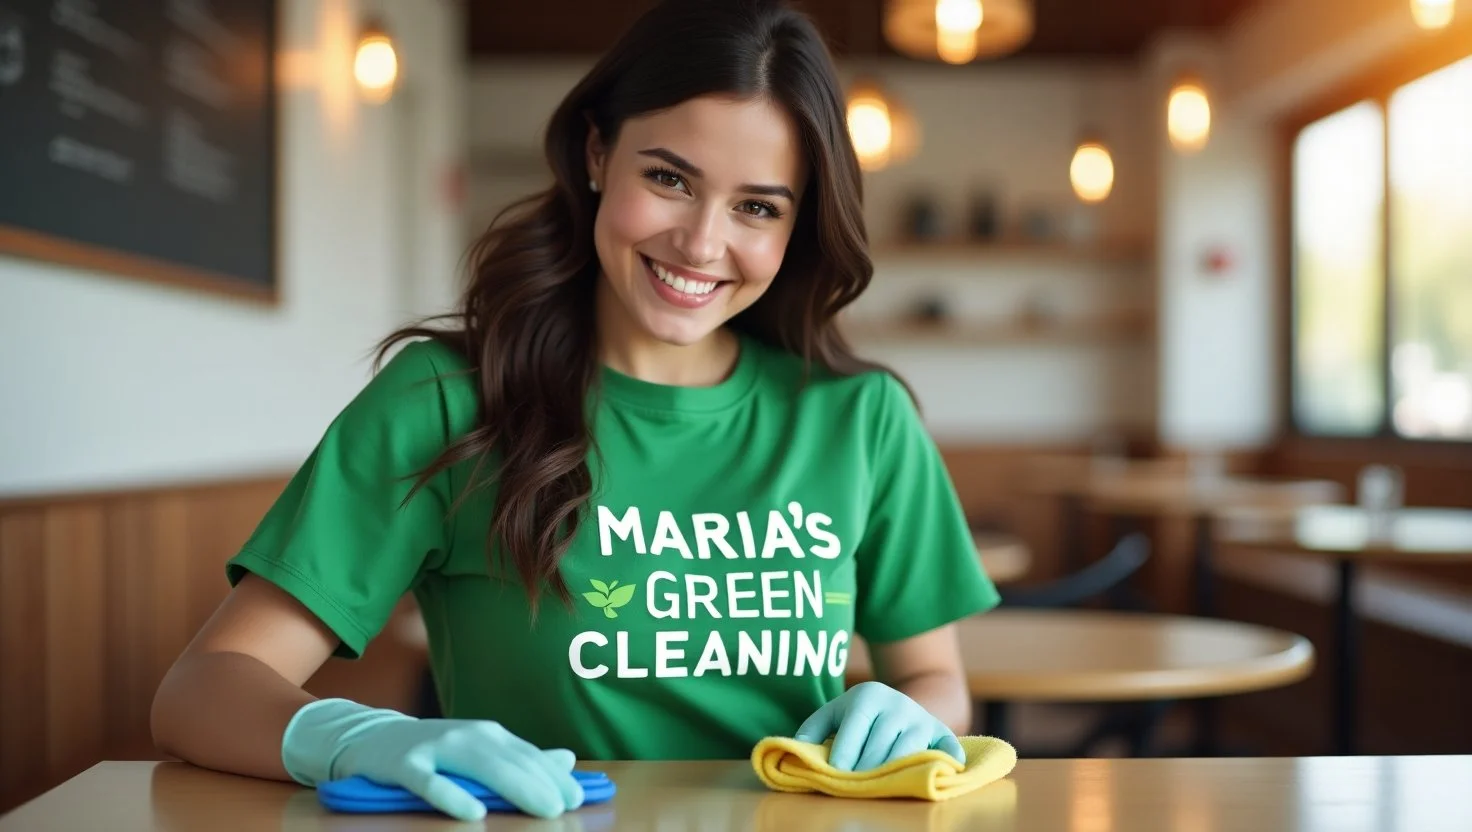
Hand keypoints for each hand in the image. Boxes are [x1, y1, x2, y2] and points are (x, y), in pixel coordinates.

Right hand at [284, 699, 582, 820]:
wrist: (373, 738)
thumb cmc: (436, 752)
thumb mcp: (480, 751)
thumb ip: (521, 758)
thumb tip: (567, 759)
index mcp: (488, 735)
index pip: (528, 756)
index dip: (554, 777)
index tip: (577, 799)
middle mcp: (466, 736)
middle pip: (510, 761)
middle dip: (542, 784)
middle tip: (566, 808)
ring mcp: (435, 748)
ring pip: (480, 767)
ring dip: (514, 788)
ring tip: (543, 810)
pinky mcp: (405, 765)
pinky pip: (430, 783)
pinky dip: (452, 796)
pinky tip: (473, 813)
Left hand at [793, 681, 965, 771]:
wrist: (900, 705)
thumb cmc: (859, 717)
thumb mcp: (834, 713)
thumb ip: (812, 728)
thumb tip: (795, 749)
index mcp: (869, 694)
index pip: (856, 727)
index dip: (845, 753)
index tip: (836, 773)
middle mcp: (899, 703)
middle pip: (881, 745)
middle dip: (866, 769)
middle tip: (854, 787)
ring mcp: (923, 719)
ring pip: (909, 751)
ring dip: (894, 773)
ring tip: (880, 787)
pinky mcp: (942, 734)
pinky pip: (947, 750)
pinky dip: (945, 763)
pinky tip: (935, 776)